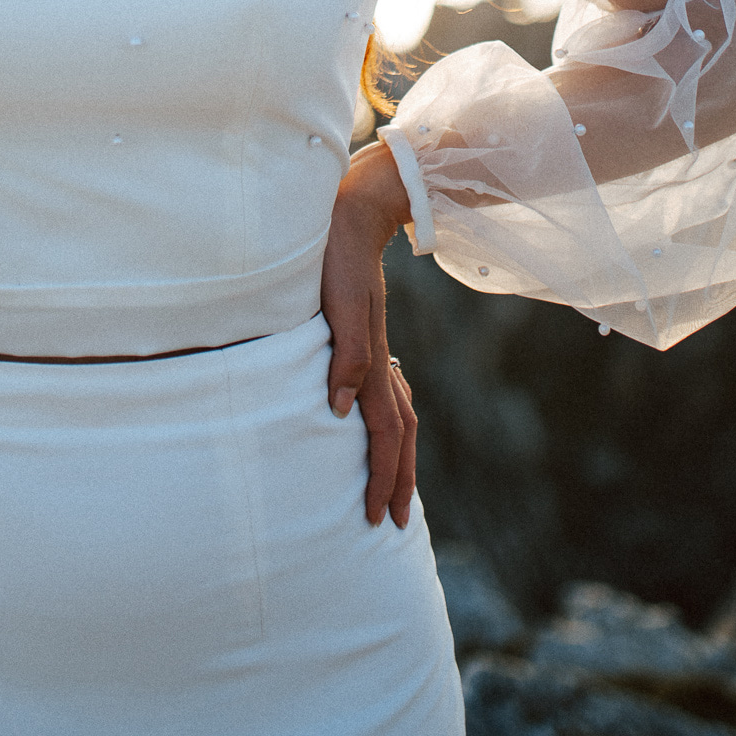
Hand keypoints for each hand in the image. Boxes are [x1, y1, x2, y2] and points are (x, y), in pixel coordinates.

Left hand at [321, 140, 416, 527]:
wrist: (353, 213)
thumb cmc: (334, 258)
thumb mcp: (336, 302)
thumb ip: (343, 354)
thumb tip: (339, 409)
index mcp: (372, 360)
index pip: (386, 434)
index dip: (385, 477)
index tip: (381, 517)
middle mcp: (380, 359)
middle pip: (400, 433)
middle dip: (399, 480)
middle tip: (397, 522)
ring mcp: (377, 346)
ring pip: (399, 414)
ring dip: (398, 455)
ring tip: (395, 485)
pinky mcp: (368, 334)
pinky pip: (389, 391)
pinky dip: (390, 421)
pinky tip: (378, 422)